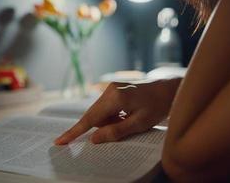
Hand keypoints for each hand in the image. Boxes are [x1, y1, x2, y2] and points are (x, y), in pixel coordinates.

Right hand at [54, 78, 180, 144]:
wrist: (168, 90)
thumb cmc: (157, 106)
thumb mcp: (139, 123)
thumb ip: (115, 132)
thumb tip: (93, 139)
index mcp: (115, 98)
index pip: (89, 119)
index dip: (74, 132)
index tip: (60, 141)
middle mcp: (110, 90)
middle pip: (95, 116)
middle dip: (104, 126)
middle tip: (125, 124)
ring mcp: (112, 87)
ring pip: (100, 113)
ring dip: (110, 121)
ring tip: (130, 119)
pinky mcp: (115, 88)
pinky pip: (106, 107)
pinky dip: (113, 115)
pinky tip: (128, 113)